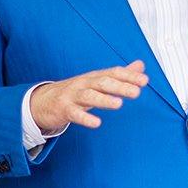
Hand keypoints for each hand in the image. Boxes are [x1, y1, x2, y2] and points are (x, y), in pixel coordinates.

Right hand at [30, 61, 147, 132]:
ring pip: (89, 96)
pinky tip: (96, 123)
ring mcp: (73, 96)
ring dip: (104, 99)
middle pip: (103, 82)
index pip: (113, 73)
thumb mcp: (96, 81)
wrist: (42, 100)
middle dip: (120, 87)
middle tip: (136, 92)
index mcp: (94, 77)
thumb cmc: (74, 91)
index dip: (129, 76)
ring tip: (119, 104)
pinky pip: (75, 113)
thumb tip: (140, 65)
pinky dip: (85, 118)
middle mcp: (84, 83)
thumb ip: (119, 75)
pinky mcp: (64, 109)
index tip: (144, 80)